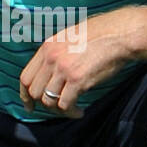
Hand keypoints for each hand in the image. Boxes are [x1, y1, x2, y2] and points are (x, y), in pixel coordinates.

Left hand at [19, 9, 139, 117]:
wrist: (121, 34)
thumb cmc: (102, 35)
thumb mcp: (71, 37)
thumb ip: (57, 53)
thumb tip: (51, 74)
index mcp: (47, 47)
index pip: (26, 77)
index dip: (25, 95)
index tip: (30, 105)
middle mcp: (51, 58)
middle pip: (34, 92)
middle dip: (43, 105)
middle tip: (57, 110)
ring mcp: (63, 69)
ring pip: (48, 101)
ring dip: (59, 111)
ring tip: (72, 110)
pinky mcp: (77, 80)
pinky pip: (65, 104)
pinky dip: (71, 112)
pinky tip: (80, 111)